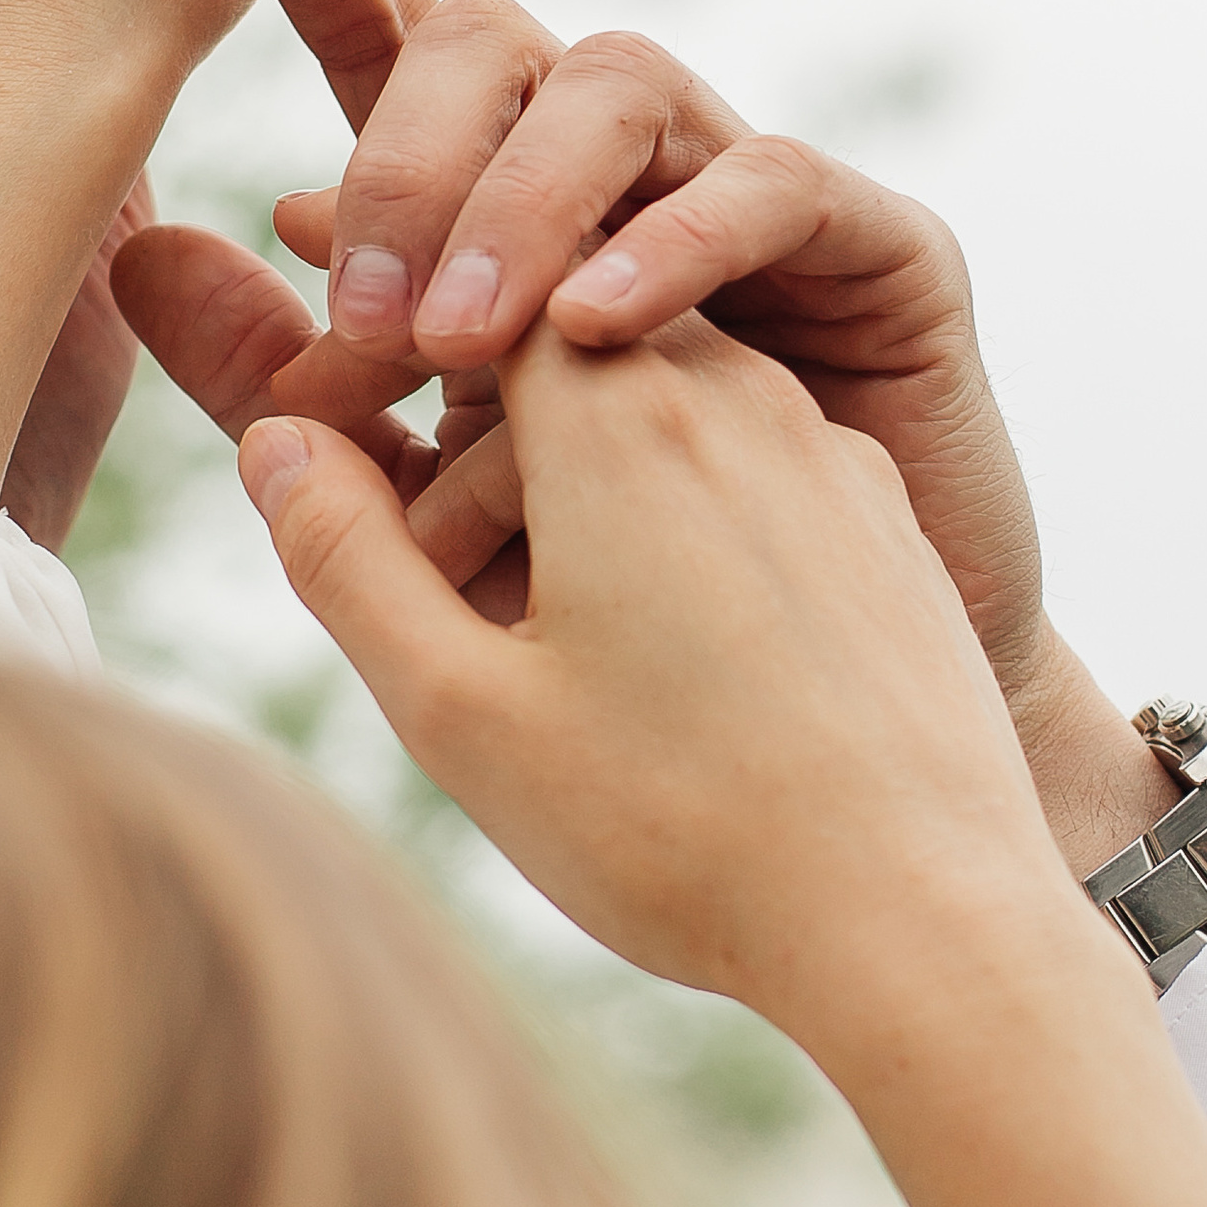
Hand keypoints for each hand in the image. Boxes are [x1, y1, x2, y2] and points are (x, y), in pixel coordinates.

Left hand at [113, 0, 1168, 858]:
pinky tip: (596, 335)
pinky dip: (673, 247)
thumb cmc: (608, 601)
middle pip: (496, 38)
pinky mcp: (884, 246)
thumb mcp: (406, 485)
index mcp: (498, 198)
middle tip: (364, 318)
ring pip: (619, 85)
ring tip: (464, 342)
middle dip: (408, 149)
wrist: (815, 727)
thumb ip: (280, 374)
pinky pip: (772, 183)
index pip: (387, 34)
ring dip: (522, 202)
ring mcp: (751, 188)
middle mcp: (621, 166)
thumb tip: (141, 242)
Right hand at [239, 311, 1053, 1039]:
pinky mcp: (883, 526)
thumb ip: (347, 559)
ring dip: (575, 479)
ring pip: (666, 407)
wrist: (929, 921)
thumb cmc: (683, 829)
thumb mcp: (462, 711)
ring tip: (515, 618)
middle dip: (475, 417)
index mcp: (620, 420)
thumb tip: (277, 441)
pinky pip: (752, 471)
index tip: (337, 377)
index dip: (399, 318)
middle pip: (571, 342)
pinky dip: (675, 518)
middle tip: (406, 536)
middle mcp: (736, 400)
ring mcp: (827, 458)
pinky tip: (651, 651)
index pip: (487, 286)